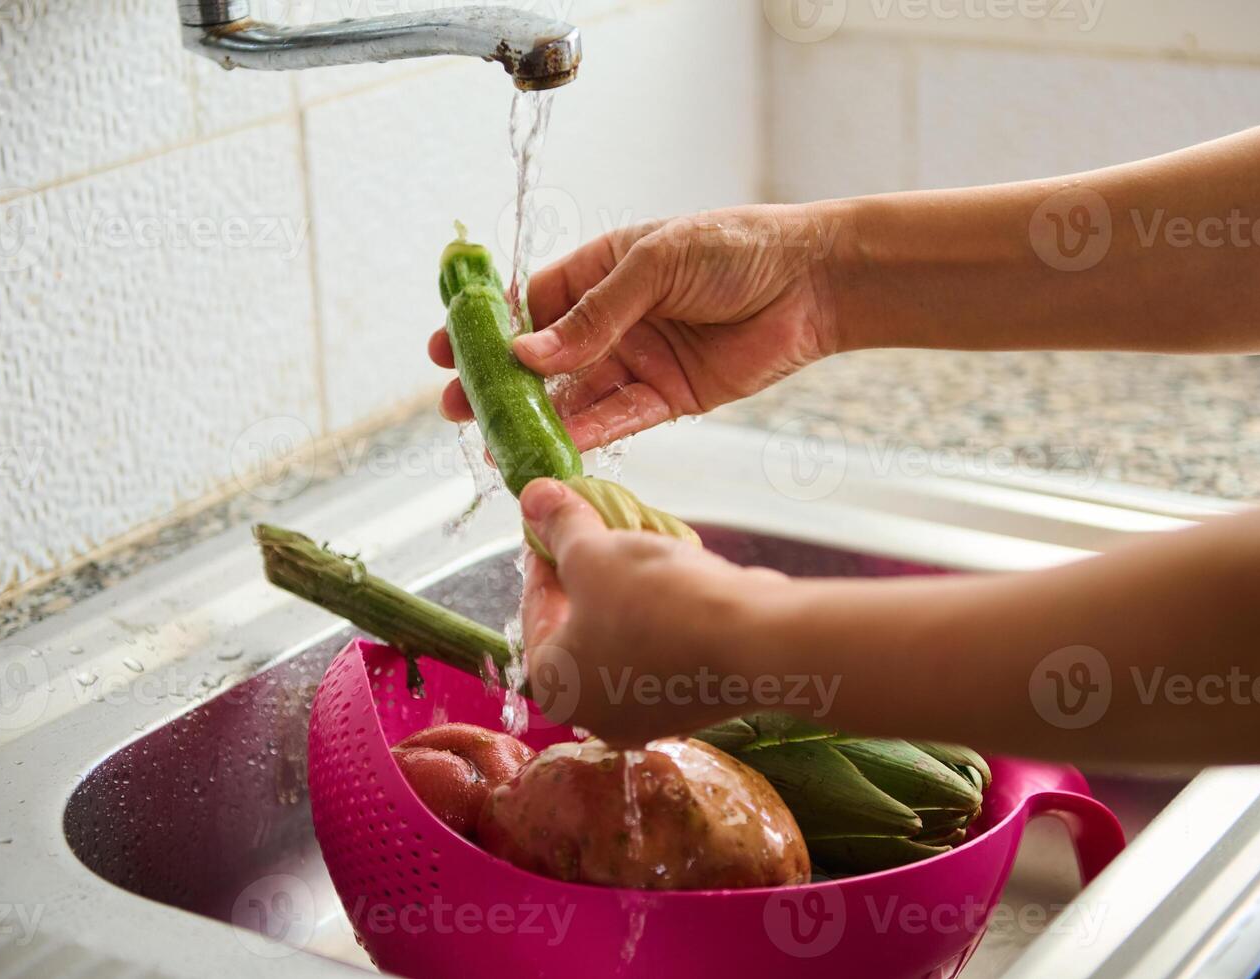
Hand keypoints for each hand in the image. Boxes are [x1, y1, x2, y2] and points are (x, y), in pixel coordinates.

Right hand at [430, 205, 840, 450]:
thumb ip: (594, 315)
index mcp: (602, 269)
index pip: (532, 302)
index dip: (489, 327)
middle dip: (500, 382)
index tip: (447, 348)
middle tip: (458, 407)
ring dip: (537, 418)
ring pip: (575, 395)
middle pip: (544, 357)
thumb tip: (529, 356)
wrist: (812, 283)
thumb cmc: (736, 249)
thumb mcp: (654, 265)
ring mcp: (638, 359)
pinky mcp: (668, 397)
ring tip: (495, 442)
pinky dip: (586, 435)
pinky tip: (552, 448)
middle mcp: (614, 318)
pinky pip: (617, 419)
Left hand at [518, 479, 791, 745]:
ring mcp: (649, 714)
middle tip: (594, 532)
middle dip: (586, 575)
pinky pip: (664, 647)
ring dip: (627, 591)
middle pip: (580, 628)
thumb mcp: (594, 553)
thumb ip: (560, 526)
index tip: (550, 525)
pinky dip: (663, 612)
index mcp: (558, 688)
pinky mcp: (692, 701)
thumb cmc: (656, 603)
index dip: (542, 559)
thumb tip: (533, 495)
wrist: (754, 642)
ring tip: (639, 547)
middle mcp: (597, 714)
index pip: (535, 613)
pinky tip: (675, 576)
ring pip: (625, 637)